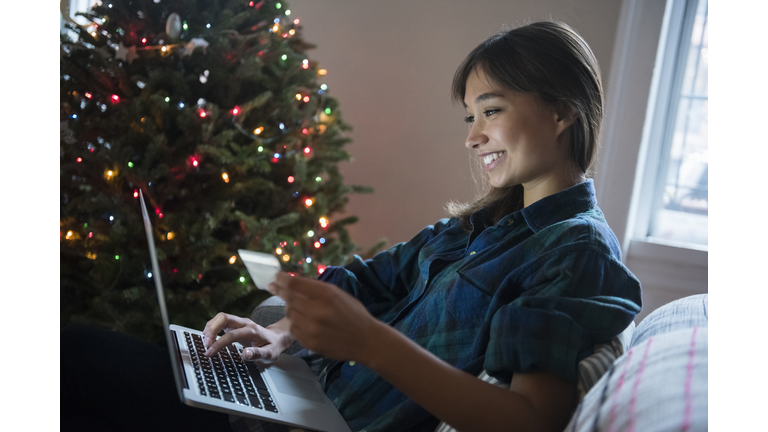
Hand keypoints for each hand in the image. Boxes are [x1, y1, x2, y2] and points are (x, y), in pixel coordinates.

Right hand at [202, 312, 289, 363]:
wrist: (277, 338)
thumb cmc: (272, 347)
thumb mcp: (269, 354)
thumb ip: (258, 354)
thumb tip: (245, 354)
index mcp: (252, 330)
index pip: (232, 334)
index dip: (219, 343)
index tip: (210, 352)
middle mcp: (245, 323)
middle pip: (224, 318)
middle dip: (211, 330)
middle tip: (206, 345)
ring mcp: (239, 322)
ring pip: (220, 317)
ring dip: (210, 327)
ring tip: (205, 341)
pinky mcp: (235, 324)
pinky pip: (220, 321)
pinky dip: (212, 327)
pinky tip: (209, 337)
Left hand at [267, 272, 381, 362]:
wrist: (366, 341)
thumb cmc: (353, 314)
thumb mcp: (338, 294)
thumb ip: (316, 288)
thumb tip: (291, 282)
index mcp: (326, 294)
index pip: (295, 284)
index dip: (282, 279)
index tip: (276, 277)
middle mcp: (317, 311)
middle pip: (288, 298)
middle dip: (280, 291)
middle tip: (273, 287)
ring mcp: (312, 329)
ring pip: (289, 314)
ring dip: (291, 308)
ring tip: (300, 308)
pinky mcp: (310, 343)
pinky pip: (293, 329)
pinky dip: (296, 323)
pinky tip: (305, 322)